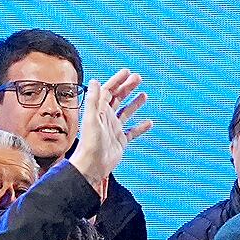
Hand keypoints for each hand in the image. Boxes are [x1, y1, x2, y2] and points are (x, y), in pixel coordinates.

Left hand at [66, 70, 151, 192]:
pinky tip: (149, 122)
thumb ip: (93, 100)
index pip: (108, 91)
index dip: (117, 81)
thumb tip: (94, 81)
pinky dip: (140, 127)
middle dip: (127, 87)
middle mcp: (106, 119)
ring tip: (144, 95)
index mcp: (98, 111)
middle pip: (118, 99)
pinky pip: (132, 132)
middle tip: (138, 78)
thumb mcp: (91, 119)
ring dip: (134, 104)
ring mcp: (114, 130)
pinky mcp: (120, 142)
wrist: (91, 167)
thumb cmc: (90, 144)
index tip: (127, 72)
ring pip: (126, 113)